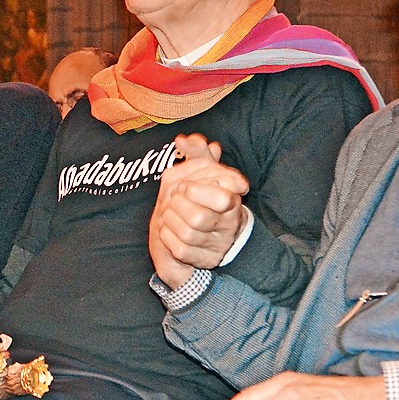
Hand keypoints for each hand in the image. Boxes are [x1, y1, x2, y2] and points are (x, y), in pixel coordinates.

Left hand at [149, 134, 249, 287]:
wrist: (205, 229)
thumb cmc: (203, 194)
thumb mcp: (203, 170)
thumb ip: (197, 153)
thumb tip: (182, 140)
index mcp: (232, 201)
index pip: (223, 199)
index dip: (198, 191)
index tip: (185, 186)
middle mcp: (228, 225)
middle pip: (199, 218)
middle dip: (178, 206)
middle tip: (172, 197)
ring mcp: (217, 245)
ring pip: (188, 235)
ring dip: (170, 219)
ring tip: (167, 210)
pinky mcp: (204, 260)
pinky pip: (181, 250)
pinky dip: (168, 236)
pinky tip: (166, 227)